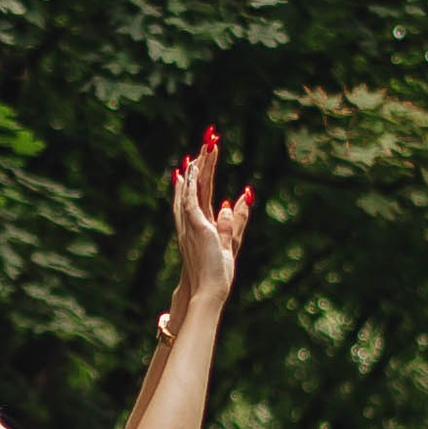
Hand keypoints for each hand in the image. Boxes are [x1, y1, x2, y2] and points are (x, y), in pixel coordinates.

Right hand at [167, 126, 250, 321]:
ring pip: (193, 188)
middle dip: (202, 162)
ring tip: (203, 147)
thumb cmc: (218, 272)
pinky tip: (194, 168)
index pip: (202, 191)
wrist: (209, 288)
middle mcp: (193, 220)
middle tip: (208, 139)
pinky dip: (191, 184)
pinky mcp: (195, 226)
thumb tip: (236, 199)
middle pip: (197, 185)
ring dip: (198, 167)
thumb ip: (236, 220)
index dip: (204, 172)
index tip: (204, 154)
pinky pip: (190, 200)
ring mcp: (191, 223)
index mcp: (201, 223)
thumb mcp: (231, 241)